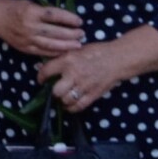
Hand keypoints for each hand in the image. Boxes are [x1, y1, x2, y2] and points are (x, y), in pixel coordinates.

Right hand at [0, 0, 83, 57]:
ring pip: (51, 44)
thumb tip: (65, 17)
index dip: (68, 18)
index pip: (54, 15)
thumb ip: (44, 11)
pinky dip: (55, 52)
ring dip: (66, 45)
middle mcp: (29, 26)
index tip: (80, 21)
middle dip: (71, 34)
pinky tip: (65, 51)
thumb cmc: (14, 8)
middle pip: (55, 32)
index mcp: (30, 11)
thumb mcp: (28, 3)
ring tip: (78, 45)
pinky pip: (43, 52)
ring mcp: (27, 39)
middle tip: (83, 34)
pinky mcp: (25, 48)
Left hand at [38, 25, 157, 112]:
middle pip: (56, 91)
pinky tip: (70, 104)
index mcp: (68, 60)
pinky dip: (72, 108)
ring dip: (63, 100)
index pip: (47, 71)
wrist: (117, 59)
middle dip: (53, 92)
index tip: (40, 79)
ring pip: (66, 100)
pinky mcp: (93, 94)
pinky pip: (78, 106)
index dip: (40, 77)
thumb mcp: (76, 50)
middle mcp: (74, 74)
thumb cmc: (96, 52)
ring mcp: (84, 86)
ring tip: (63, 96)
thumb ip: (60, 58)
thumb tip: (42, 64)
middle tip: (54, 89)